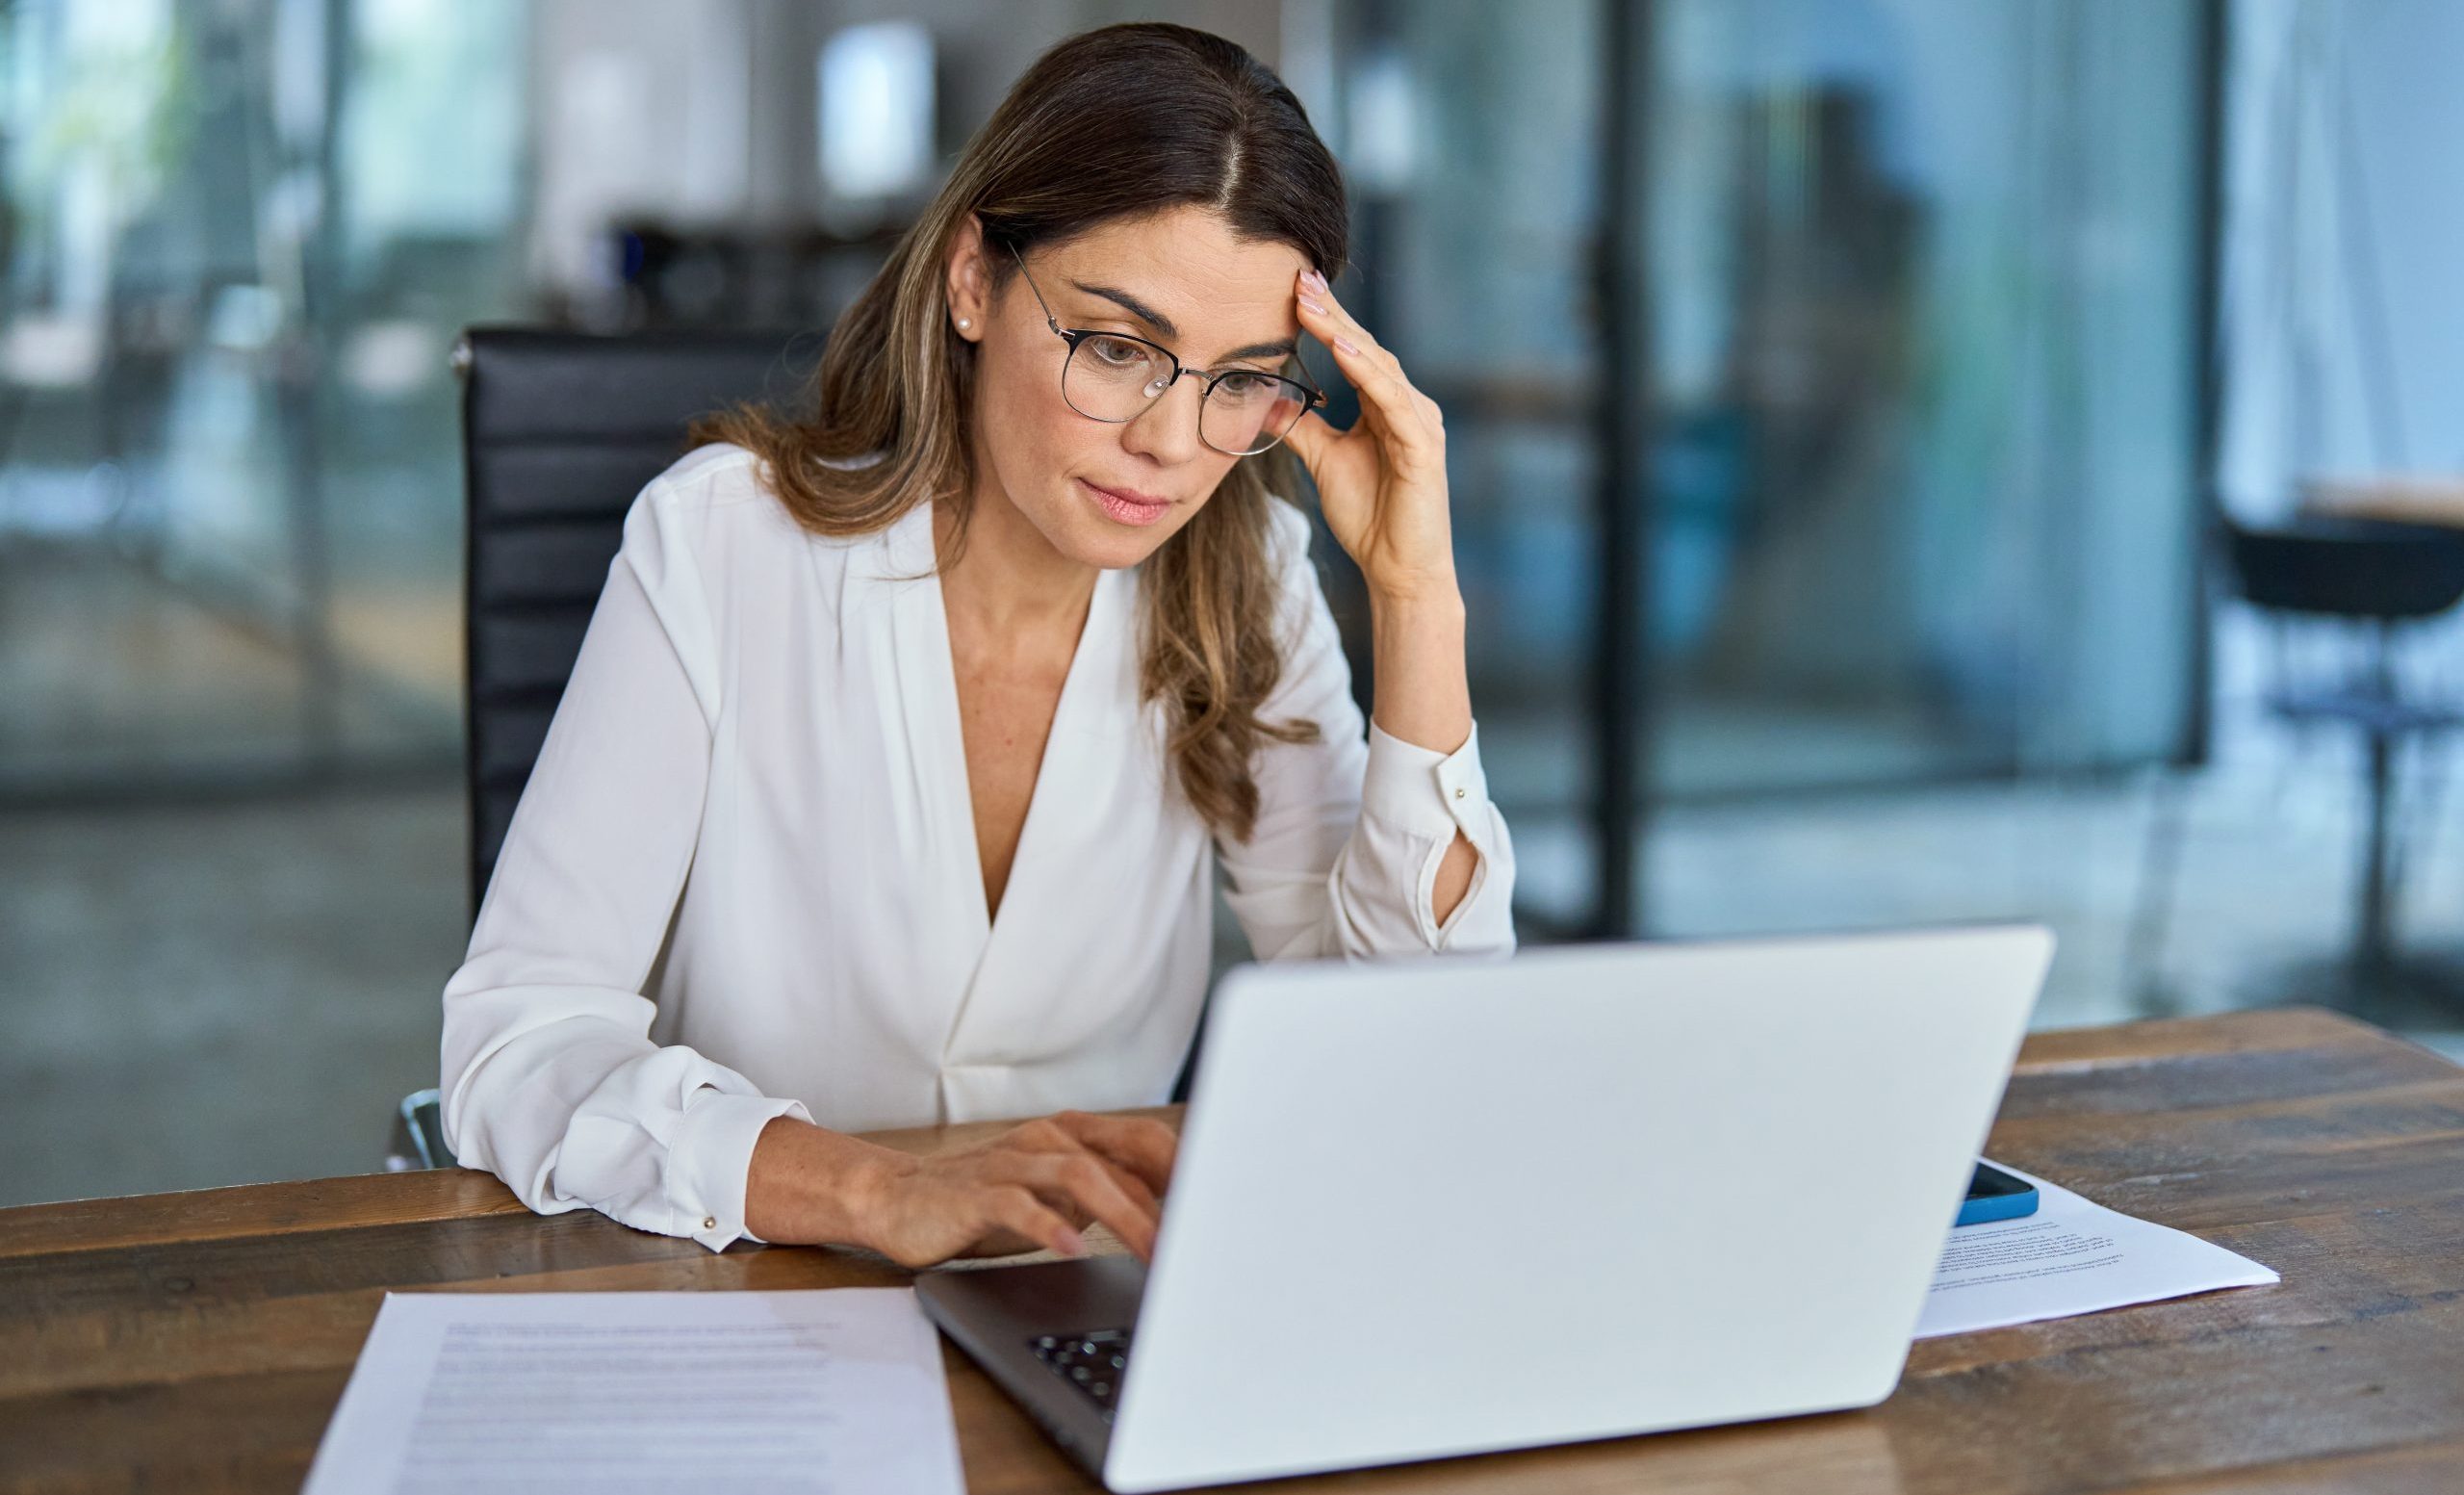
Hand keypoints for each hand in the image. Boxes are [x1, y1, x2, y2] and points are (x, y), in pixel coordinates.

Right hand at [854, 1110, 1176, 1268]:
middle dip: (1168, 1201)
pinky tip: (1072, 1248)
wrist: (898, 1199)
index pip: (1145, 1146)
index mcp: (1073, 1136)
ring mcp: (1013, 1162)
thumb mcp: (1054, 1198)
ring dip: (1125, 1215)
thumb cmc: (985, 1203)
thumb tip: (1169, 1220)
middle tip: (1198, 1243)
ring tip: (1153, 1252)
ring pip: (1081, 1176)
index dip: (1188, 1175)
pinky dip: (1050, 1225)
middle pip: (1124, 1159)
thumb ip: (1104, 1197)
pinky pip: (1020, 1205)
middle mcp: (1048, 1139)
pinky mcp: (978, 1192)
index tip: (1223, 1208)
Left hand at [1281, 266, 1458, 605]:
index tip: (1294, 288)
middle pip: (1368, 348)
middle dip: (1333, 313)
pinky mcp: (1423, 447)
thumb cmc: (1371, 517)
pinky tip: (1344, 352)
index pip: (1355, 351)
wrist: (1399, 570)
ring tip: (1313, 305)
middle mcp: (1408, 406)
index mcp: (1387, 406)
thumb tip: (1270, 398)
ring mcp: (1419, 424)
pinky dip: (1369, 374)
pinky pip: (1393, 403)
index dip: (1327, 320)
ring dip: (1345, 334)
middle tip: (1301, 277)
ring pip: (1380, 367)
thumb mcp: (1325, 461)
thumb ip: (1303, 427)